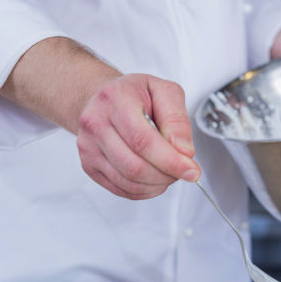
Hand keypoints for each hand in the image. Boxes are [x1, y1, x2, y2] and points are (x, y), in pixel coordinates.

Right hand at [76, 73, 200, 199]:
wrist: (104, 98)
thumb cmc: (135, 94)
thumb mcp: (164, 91)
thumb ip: (177, 118)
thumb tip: (184, 151)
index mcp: (115, 99)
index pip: (143, 141)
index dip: (170, 161)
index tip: (191, 170)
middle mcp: (96, 123)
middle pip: (135, 166)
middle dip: (166, 175)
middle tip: (184, 171)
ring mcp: (89, 147)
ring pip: (128, 181)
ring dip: (157, 184)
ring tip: (170, 172)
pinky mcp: (89, 165)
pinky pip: (120, 189)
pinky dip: (144, 190)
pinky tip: (154, 179)